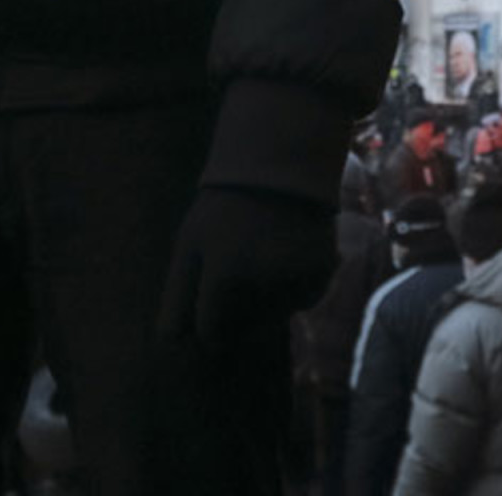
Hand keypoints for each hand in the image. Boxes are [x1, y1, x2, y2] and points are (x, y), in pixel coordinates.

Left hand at [158, 186, 336, 345]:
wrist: (282, 159)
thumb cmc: (224, 205)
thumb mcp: (189, 241)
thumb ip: (179, 293)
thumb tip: (178, 341)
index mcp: (221, 270)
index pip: (208, 331)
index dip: (206, 327)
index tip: (209, 316)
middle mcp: (261, 277)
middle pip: (244, 331)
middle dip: (237, 316)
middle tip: (238, 276)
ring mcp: (296, 273)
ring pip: (274, 316)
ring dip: (266, 301)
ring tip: (263, 256)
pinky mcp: (323, 270)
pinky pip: (302, 301)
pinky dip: (294, 288)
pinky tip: (288, 254)